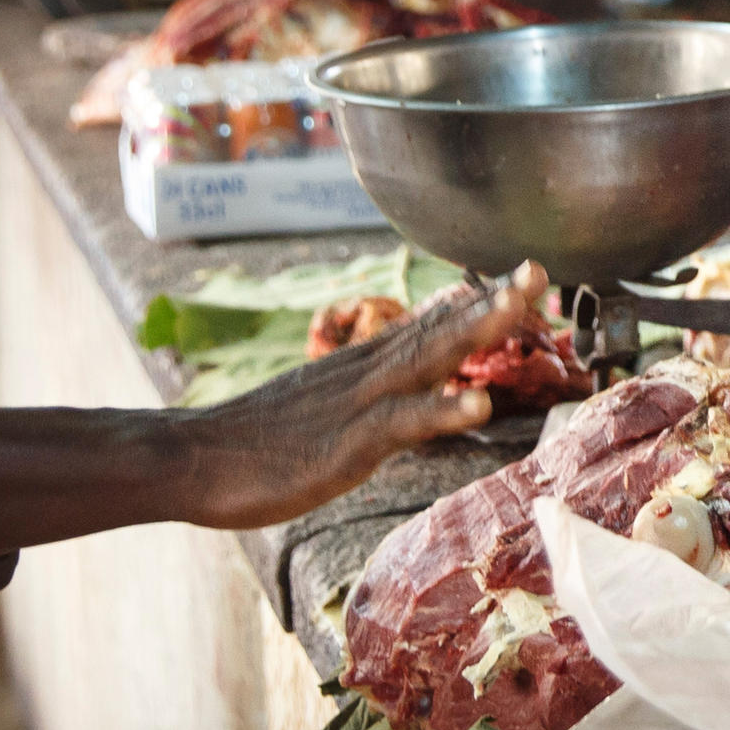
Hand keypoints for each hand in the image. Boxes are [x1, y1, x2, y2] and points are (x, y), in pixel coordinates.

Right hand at [178, 266, 555, 529]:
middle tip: (540, 271)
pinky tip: (478, 403)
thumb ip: (367, 400)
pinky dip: (440, 410)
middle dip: (492, 301)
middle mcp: (363, 375)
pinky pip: (399, 423)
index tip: (524, 279)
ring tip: (519, 306)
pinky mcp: (344, 443)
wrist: (188, 458)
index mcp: (360, 369)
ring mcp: (355, 404)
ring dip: (475, 330)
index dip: (477, 303)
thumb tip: (409, 394)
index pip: (427, 327)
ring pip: (424, 359)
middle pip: (436, 329)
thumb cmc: (253, 444)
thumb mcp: (321, 412)